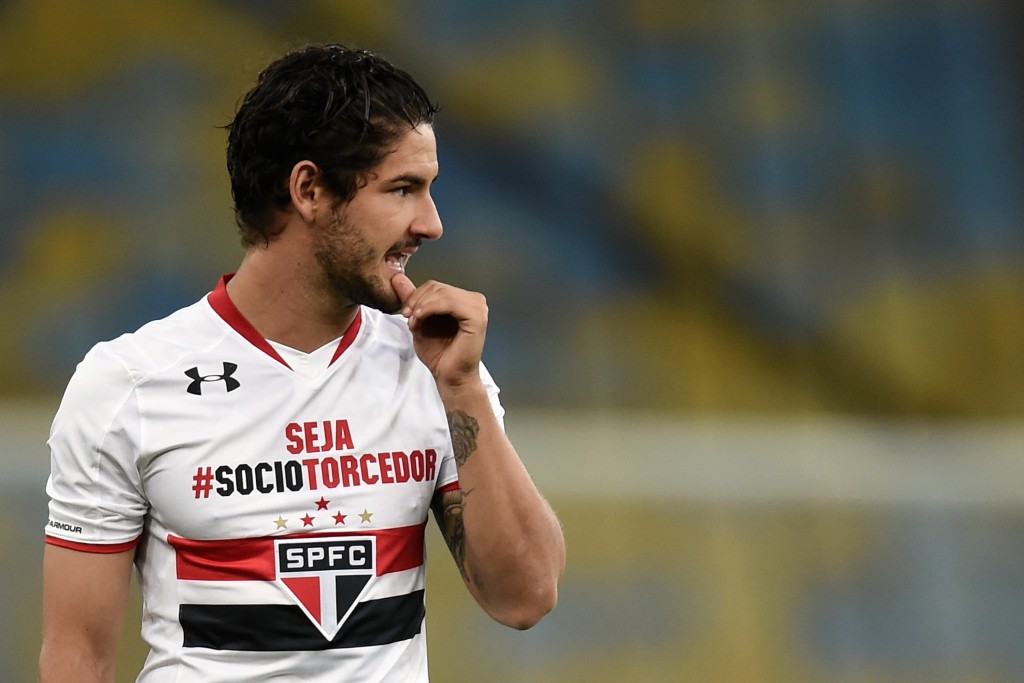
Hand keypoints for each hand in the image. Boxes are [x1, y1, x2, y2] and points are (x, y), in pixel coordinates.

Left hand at [391, 272, 487, 387]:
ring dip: (421, 306)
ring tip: (414, 323)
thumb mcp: (420, 321)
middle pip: (438, 287)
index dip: (416, 296)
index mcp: (464, 300)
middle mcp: (475, 301)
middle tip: (408, 319)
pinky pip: (449, 302)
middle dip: (417, 301)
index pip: (436, 285)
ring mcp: (478, 308)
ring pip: (442, 292)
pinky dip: (430, 308)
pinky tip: (420, 319)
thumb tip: (397, 277)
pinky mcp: (477, 317)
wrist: (449, 377)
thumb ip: (412, 299)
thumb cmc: (439, 353)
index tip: (405, 314)